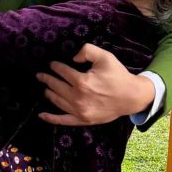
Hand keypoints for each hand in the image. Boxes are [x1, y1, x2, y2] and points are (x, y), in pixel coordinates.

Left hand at [37, 44, 155, 125]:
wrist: (131, 97)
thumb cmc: (118, 76)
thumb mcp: (105, 57)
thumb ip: (87, 51)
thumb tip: (73, 57)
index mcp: (82, 81)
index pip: (62, 72)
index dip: (55, 66)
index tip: (52, 64)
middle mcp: (78, 97)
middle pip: (56, 86)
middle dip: (47, 79)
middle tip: (40, 75)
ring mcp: (79, 110)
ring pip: (57, 101)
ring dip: (48, 93)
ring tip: (45, 88)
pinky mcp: (82, 120)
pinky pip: (63, 120)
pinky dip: (51, 118)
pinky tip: (42, 115)